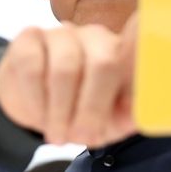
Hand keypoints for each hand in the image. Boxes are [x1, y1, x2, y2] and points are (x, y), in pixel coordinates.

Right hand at [0, 14, 137, 147]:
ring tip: (58, 136)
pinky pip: (32, 68)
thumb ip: (126, 117)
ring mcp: (62, 33)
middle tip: (83, 138)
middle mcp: (96, 36)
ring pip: (65, 68)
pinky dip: (36, 101)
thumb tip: (136, 117)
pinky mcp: (29, 37)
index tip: (136, 96)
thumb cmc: (78, 111)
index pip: (141, 49)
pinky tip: (38, 118)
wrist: (35, 105)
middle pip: (102, 63)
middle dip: (93, 108)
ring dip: (60, 111)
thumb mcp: (108, 121)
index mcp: (124, 53)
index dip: (141, 66)